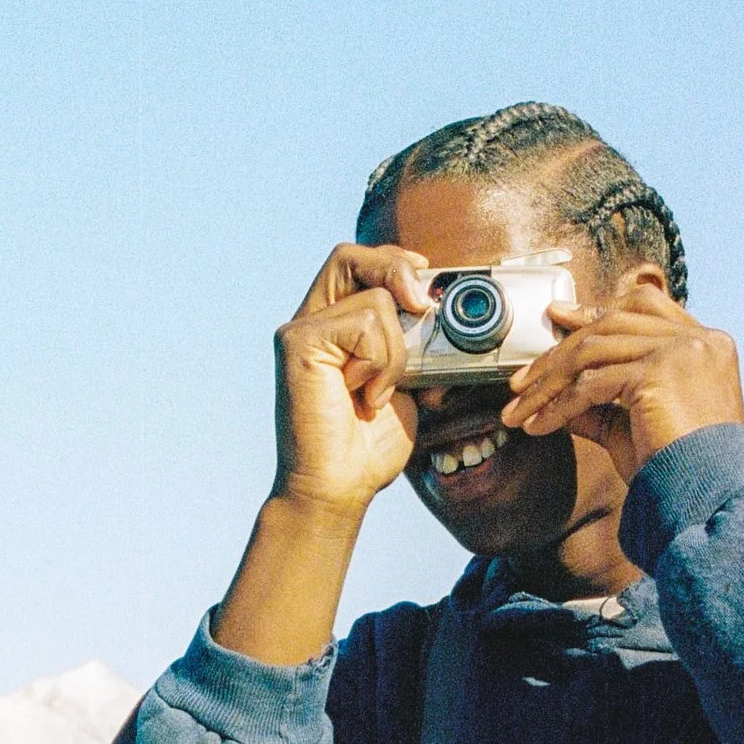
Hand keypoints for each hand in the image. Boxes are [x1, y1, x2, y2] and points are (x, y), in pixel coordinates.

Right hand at [269, 242, 435, 516]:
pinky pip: (363, 323)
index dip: (396, 263)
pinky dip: (380, 361)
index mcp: (333, 326)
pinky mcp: (298, 343)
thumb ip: (415, 345)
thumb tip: (445, 315)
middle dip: (396, 271)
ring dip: (396, 350)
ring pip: (375, 300)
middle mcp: (311, 321)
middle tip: (422, 307)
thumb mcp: (406, 384)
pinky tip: (365, 396)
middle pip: (350, 255)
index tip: (428, 287)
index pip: (358, 264)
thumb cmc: (366, 445)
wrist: (337, 488)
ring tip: (379, 392)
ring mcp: (300, 330)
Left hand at [498, 265, 743, 479]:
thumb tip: (560, 397)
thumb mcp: (639, 427)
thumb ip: (604, 405)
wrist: (709, 499)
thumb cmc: (683, 472)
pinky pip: (590, 384)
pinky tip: (538, 425)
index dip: (597, 310)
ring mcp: (681, 351)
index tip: (560, 317)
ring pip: (594, 350)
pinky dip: (557, 406)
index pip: (645, 306)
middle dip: (560, 349)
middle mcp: (699, 340)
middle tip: (522, 377)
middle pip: (613, 322)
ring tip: (520, 408)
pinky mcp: (658, 373)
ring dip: (548, 381)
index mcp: (709, 345)